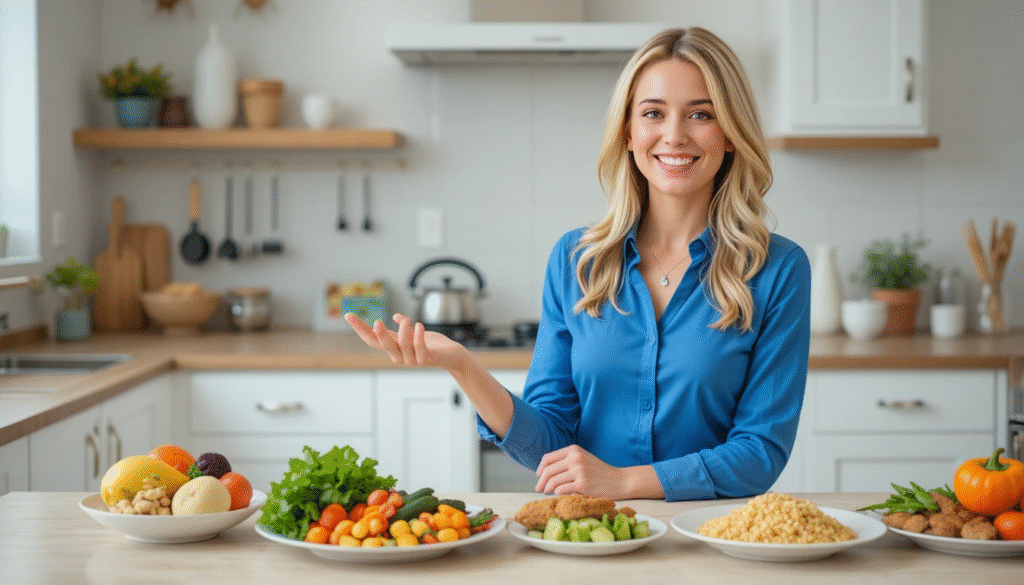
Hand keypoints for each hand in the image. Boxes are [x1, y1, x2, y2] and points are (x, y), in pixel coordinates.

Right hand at [344, 312, 467, 369]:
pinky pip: (420, 350)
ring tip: (406, 320)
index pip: (372, 340)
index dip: (360, 329)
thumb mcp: (413, 334)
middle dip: (379, 335)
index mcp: (393, 348)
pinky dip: (419, 338)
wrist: (452, 356)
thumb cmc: (432, 345)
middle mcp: (400, 356)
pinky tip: (419, 326)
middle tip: (377, 322)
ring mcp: (413, 360)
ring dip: (403, 332)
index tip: (348, 315)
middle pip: (384, 346)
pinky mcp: (427, 359)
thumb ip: (402, 328)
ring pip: (402, 347)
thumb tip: (394, 316)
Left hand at [534, 445, 625, 499]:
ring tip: (547, 492)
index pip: (548, 458)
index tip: (538, 476)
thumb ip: (567, 461)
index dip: (540, 468)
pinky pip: (562, 490)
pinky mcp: (583, 484)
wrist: (620, 480)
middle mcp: (575, 458)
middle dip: (541, 482)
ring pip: (553, 481)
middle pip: (548, 470)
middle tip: (539, 489)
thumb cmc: (600, 472)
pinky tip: (559, 494)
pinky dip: (558, 493)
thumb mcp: (583, 459)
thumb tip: (545, 472)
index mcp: (573, 450)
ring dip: (547, 488)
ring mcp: (579, 470)